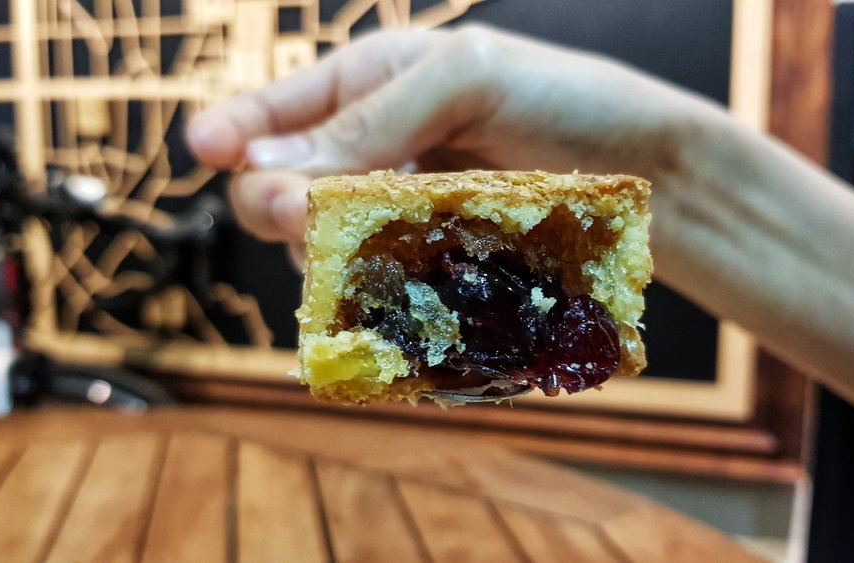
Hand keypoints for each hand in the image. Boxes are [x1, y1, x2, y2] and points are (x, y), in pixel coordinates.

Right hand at [185, 25, 727, 260]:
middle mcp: (378, 149)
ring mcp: (403, 211)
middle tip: (306, 219)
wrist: (648, 170)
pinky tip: (389, 289)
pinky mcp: (433, 262)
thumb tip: (268, 170)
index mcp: (374, 84)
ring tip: (371, 252)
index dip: (233, 130)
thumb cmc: (566, 100)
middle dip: (282, 203)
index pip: (277, 110)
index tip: (205, 151)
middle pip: (284, 187)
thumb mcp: (466, 79)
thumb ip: (369, 120)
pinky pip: (376, 282)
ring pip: (324, 245)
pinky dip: (369, 290)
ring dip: (328, 254)